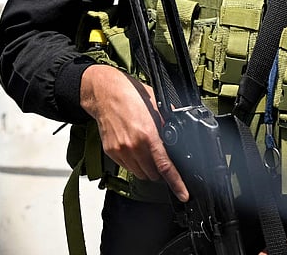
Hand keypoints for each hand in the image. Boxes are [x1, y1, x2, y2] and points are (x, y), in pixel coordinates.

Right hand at [78, 64, 188, 201]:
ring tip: (146, 150)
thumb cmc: (128, 94)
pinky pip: (127, 167)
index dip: (176, 184)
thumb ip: (168, 124)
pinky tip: (133, 147)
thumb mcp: (156, 106)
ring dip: (147, 168)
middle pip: (153, 174)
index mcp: (147, 135)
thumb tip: (180, 136)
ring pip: (140, 173)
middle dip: (160, 170)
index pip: (165, 167)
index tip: (183, 194)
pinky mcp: (111, 151)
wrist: (103, 92)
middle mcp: (133, 146)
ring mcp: (120, 150)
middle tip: (161, 157)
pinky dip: (134, 163)